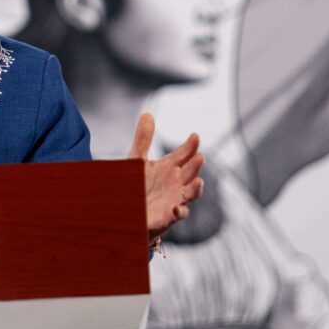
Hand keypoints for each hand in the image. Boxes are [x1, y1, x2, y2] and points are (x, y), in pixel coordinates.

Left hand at [127, 113, 203, 242]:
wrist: (130, 210)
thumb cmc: (137, 184)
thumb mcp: (137, 160)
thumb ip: (143, 139)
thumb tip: (147, 113)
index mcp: (169, 167)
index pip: (184, 154)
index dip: (190, 146)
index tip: (195, 136)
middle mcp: (176, 182)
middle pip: (190, 172)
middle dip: (195, 166)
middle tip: (199, 157)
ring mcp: (175, 199)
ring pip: (191, 193)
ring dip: (196, 188)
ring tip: (198, 181)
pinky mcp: (169, 216)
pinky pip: (180, 214)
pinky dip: (180, 211)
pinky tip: (176, 208)